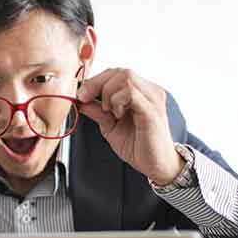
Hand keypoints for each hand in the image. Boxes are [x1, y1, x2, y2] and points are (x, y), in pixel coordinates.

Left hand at [77, 68, 182, 185]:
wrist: (157, 166)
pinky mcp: (152, 110)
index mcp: (141, 92)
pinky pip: (131, 93)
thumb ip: (97, 112)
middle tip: (86, 99)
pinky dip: (117, 101)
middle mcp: (150, 91)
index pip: (117, 73)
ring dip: (108, 92)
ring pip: (126, 77)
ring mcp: (152, 99)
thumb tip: (80, 101)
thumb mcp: (110, 127)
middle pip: (120, 71)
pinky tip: (117, 114)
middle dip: (97, 83)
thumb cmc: (138, 147)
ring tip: (108, 111)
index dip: (96, 80)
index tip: (81, 95)